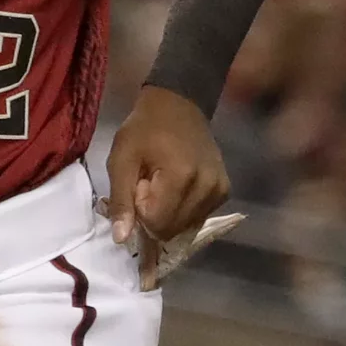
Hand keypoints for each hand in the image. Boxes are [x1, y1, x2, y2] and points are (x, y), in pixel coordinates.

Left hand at [104, 86, 229, 289]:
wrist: (178, 106)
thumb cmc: (144, 129)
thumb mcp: (122, 159)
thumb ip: (121, 200)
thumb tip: (121, 239)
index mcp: (182, 177)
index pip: (156, 223)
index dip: (140, 209)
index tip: (138, 184)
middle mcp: (208, 188)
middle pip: (171, 229)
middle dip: (153, 214)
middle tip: (148, 184)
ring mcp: (220, 191)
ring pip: (184, 227)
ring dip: (167, 213)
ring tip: (161, 183)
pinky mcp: (224, 192)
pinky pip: (196, 218)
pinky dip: (181, 211)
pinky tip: (176, 188)